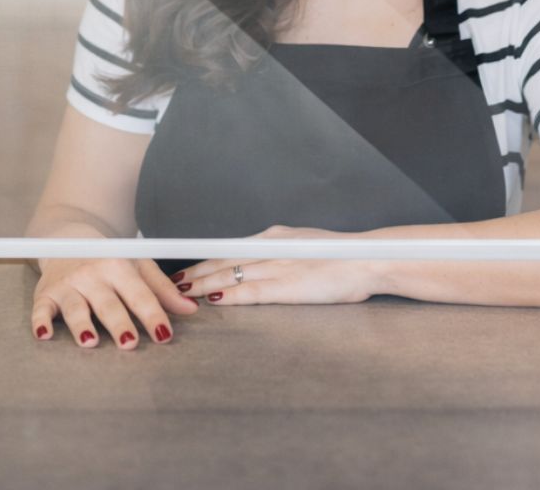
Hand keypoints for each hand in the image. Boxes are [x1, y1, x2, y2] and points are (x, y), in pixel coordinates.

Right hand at [31, 255, 199, 349]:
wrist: (69, 238)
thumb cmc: (109, 260)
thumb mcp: (138, 267)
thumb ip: (162, 290)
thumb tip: (191, 310)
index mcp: (119, 267)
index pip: (139, 295)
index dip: (152, 316)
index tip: (164, 336)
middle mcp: (92, 275)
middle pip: (107, 303)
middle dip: (118, 322)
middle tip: (129, 342)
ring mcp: (68, 285)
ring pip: (75, 307)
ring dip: (81, 324)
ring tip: (90, 341)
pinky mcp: (46, 294)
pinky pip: (40, 309)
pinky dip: (40, 322)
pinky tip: (44, 335)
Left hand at [172, 225, 384, 305]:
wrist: (368, 260)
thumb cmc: (343, 258)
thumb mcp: (305, 246)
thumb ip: (281, 253)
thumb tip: (260, 264)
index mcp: (276, 238)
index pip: (231, 249)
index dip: (207, 259)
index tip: (187, 267)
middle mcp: (272, 248)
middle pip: (224, 260)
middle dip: (196, 271)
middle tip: (172, 280)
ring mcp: (278, 266)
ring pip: (231, 275)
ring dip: (204, 284)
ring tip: (182, 291)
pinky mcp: (288, 286)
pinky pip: (252, 291)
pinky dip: (231, 296)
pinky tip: (214, 300)